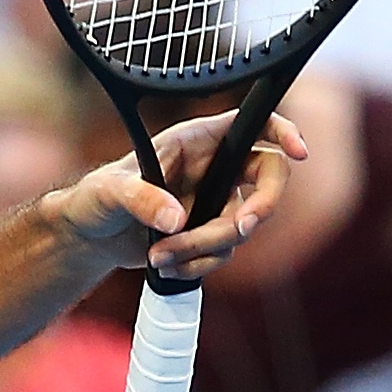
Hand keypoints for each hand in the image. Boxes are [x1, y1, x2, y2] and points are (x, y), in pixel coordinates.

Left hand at [45, 108, 305, 279]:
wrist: (91, 236)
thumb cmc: (96, 197)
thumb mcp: (110, 192)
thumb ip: (141, 199)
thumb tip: (177, 221)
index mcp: (196, 140)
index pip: (253, 124)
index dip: (283, 132)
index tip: (299, 151)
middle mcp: (215, 167)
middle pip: (268, 179)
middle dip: (260, 208)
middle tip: (238, 229)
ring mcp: (216, 201)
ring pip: (242, 226)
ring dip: (206, 248)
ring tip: (161, 256)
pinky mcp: (210, 232)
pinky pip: (225, 252)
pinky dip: (198, 264)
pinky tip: (166, 266)